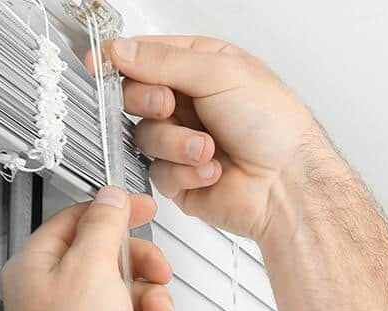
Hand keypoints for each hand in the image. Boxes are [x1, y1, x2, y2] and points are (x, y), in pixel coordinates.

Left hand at [0, 188, 174, 310]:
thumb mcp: (92, 266)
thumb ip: (103, 224)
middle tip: (159, 271)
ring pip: (126, 293)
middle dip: (141, 266)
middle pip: (108, 258)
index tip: (143, 209)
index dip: (113, 211)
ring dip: (149, 303)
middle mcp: (51, 292)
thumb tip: (110, 197)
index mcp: (36, 265)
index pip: (76, 220)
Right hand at [91, 36, 318, 239]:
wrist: (289, 184)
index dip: (120, 59)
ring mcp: (184, 141)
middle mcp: (191, 104)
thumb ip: (163, 61)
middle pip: (136, 96)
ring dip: (177, 143)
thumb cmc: (275, 125)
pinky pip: (159, 173)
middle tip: (170, 105)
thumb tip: (121, 50)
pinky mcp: (183, 178)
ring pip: (146, 137)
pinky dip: (186, 172)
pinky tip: (213, 170)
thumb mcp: (219, 74)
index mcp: (202, 68)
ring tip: (208, 147)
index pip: (147, 57)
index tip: (97, 62)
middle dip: (150, 102)